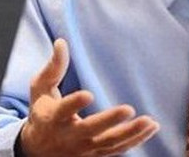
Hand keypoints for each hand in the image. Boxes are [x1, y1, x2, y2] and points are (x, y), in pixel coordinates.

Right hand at [20, 38, 159, 156]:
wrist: (37, 150)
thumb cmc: (42, 112)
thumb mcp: (41, 89)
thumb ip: (53, 67)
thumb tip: (61, 42)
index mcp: (53, 117)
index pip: (63, 110)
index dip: (74, 104)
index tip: (88, 94)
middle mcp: (69, 136)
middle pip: (90, 130)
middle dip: (109, 121)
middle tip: (128, 109)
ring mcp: (84, 149)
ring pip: (109, 144)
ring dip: (131, 134)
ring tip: (150, 121)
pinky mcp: (96, 155)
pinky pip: (117, 150)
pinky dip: (135, 140)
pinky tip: (152, 127)